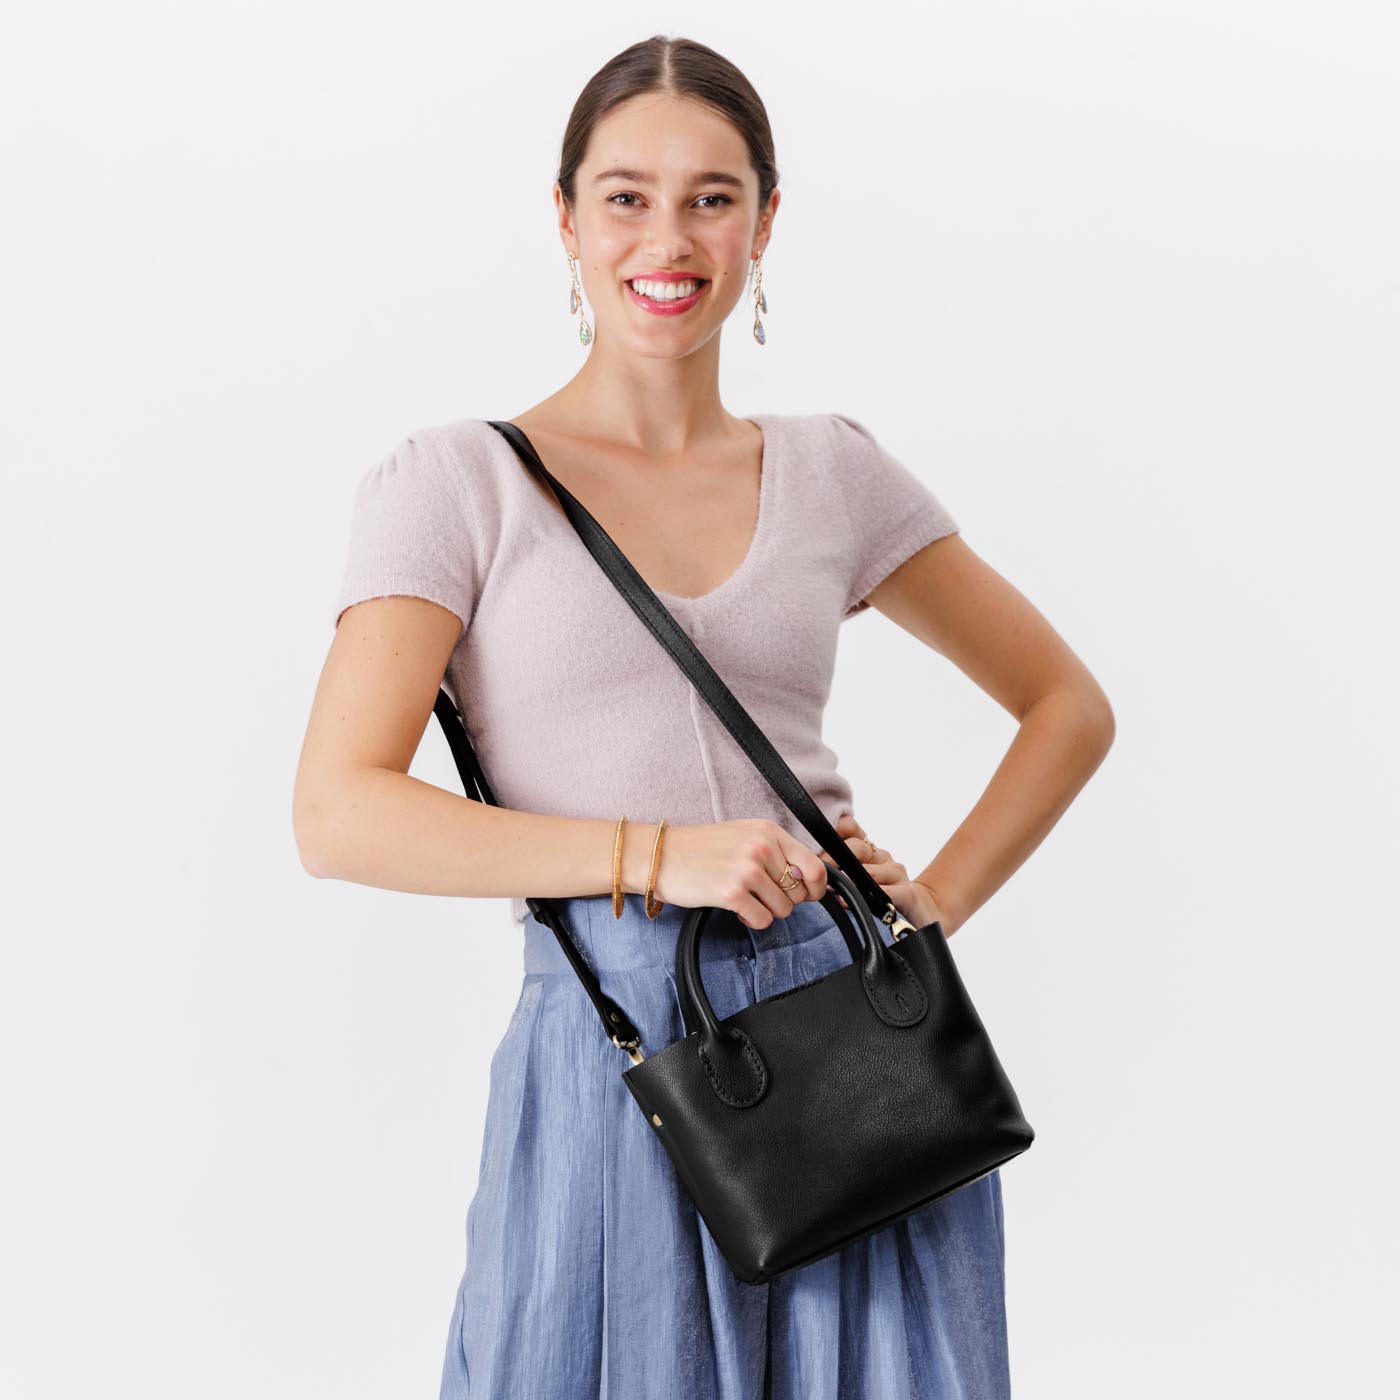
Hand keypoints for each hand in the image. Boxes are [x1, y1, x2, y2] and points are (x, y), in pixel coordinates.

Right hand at [639, 819, 830, 929]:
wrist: (660, 855)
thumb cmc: (700, 847)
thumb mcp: (743, 835)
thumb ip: (775, 850)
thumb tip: (806, 878)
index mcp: (768, 831)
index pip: (814, 866)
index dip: (816, 888)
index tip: (808, 895)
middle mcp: (761, 848)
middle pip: (799, 892)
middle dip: (784, 900)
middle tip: (760, 895)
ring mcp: (747, 870)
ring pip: (783, 909)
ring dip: (766, 910)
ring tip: (744, 898)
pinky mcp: (732, 893)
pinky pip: (762, 920)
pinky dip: (751, 919)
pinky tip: (734, 906)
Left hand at [817, 813, 952, 936]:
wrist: (923, 912)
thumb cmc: (885, 899)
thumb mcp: (862, 883)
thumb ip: (841, 873)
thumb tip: (812, 869)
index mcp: (871, 851)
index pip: (851, 829)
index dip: (835, 831)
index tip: (818, 844)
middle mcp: (884, 858)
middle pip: (857, 848)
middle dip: (834, 860)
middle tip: (819, 871)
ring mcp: (897, 873)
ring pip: (869, 872)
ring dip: (849, 881)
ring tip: (832, 888)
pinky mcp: (909, 892)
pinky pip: (886, 893)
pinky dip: (869, 898)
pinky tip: (853, 903)